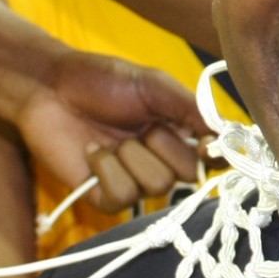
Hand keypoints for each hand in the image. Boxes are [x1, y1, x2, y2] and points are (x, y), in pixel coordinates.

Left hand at [14, 50, 210, 214]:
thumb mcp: (154, 85)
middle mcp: (160, 160)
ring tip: (110, 138)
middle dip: (164, 146)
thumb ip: (192, 108)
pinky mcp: (103, 196)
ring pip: (155, 187)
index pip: (214, 159)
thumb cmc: (101, 80)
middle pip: (186, 176)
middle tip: (141, 127)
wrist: (49, 87)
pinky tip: (92, 153)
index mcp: (178, 133)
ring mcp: (132, 180)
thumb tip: (229, 133)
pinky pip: (123, 197)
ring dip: (131, 155)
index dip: (216, 157)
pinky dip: (106, 169)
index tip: (207, 145)